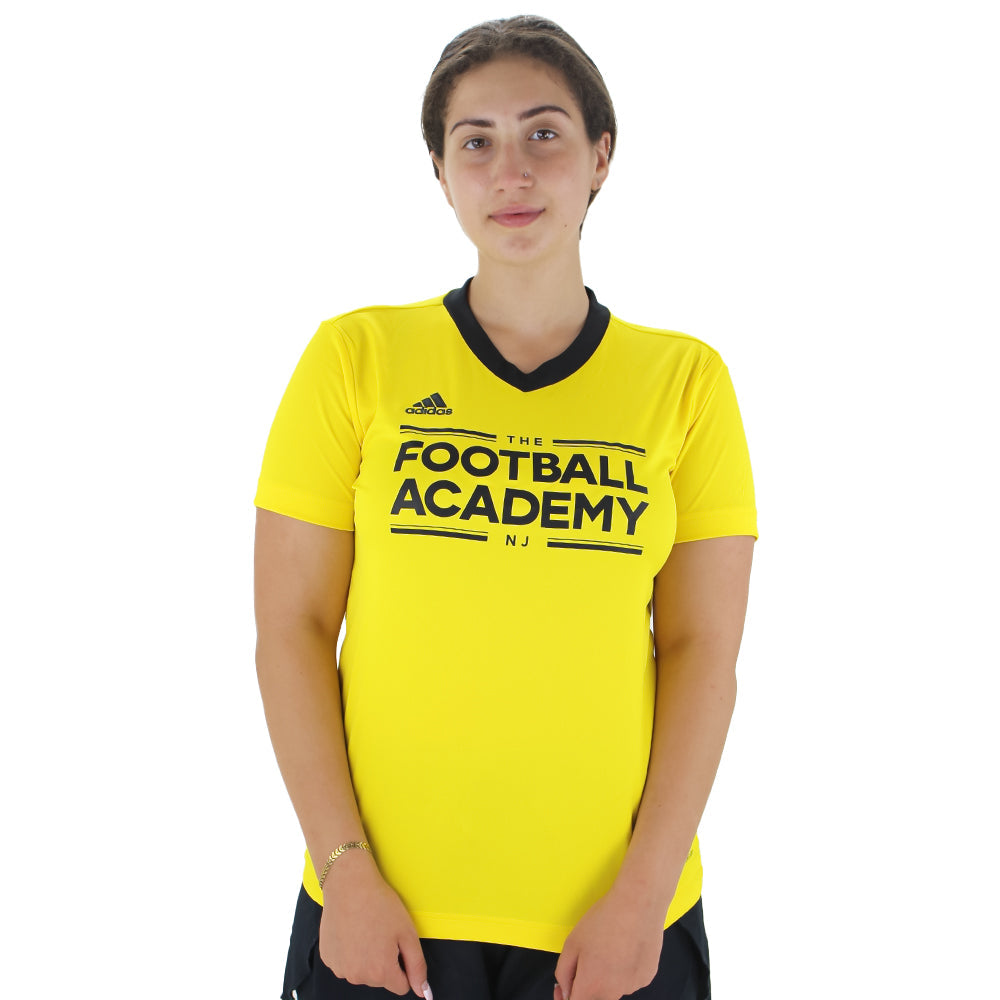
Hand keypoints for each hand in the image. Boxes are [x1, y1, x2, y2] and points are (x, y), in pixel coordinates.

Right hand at [318, 851, 431, 997]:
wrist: (349, 884)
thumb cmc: (380, 904)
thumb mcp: (408, 932)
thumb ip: (417, 966)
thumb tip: (423, 992)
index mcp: (381, 972)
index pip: (401, 986)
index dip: (404, 965)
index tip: (398, 945)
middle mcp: (358, 977)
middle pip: (381, 980)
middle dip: (384, 961)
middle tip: (381, 933)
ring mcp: (340, 969)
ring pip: (362, 972)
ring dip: (366, 957)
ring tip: (366, 929)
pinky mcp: (328, 959)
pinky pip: (346, 963)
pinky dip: (350, 952)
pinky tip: (351, 931)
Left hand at [553, 886, 663, 999]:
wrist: (638, 903)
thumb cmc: (606, 919)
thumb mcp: (571, 942)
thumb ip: (563, 973)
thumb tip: (565, 989)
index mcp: (592, 986)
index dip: (566, 996)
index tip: (563, 987)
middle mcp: (614, 992)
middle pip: (595, 997)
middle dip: (588, 983)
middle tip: (588, 957)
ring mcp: (633, 986)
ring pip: (613, 987)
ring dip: (607, 975)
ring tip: (610, 945)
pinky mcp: (647, 976)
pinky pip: (629, 979)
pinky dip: (624, 969)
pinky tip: (624, 947)